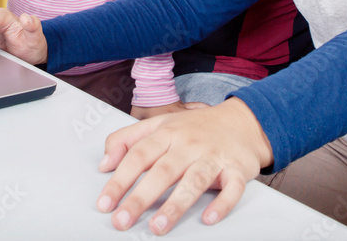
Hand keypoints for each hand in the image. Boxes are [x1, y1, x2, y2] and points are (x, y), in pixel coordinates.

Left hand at [97, 97, 272, 233]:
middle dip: (140, 198)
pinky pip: (232, 188)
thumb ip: (127, 140)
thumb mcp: (159, 124)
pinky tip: (208, 218)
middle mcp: (189, 144)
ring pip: (194, 181)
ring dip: (175, 205)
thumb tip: (103, 164)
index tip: (105, 203)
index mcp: (167, 133)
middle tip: (122, 220)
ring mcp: (213, 156)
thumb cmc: (196, 127)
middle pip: (162, 171)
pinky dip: (222, 204)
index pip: (138, 156)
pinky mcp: (237, 169)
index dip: (119, 180)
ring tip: (158, 227)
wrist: (243, 121)